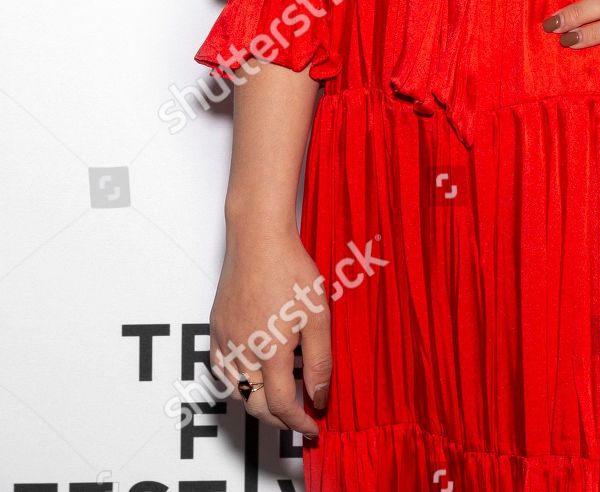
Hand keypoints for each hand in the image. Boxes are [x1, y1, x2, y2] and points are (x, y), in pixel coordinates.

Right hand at [209, 228, 330, 437]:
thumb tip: (319, 397)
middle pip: (255, 404)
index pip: (281, 405)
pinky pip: (222, 369)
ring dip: (257, 402)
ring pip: (235, 391)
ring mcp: (225, 341)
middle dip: (278, 418)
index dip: (298, 422)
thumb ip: (319, 361)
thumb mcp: (317, 315)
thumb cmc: (290, 269)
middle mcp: (242, 351)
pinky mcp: (216, 329)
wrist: (257, 237)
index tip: (313, 426)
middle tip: (299, 417)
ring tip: (280, 397)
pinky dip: (238, 382)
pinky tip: (254, 372)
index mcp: (270, 351)